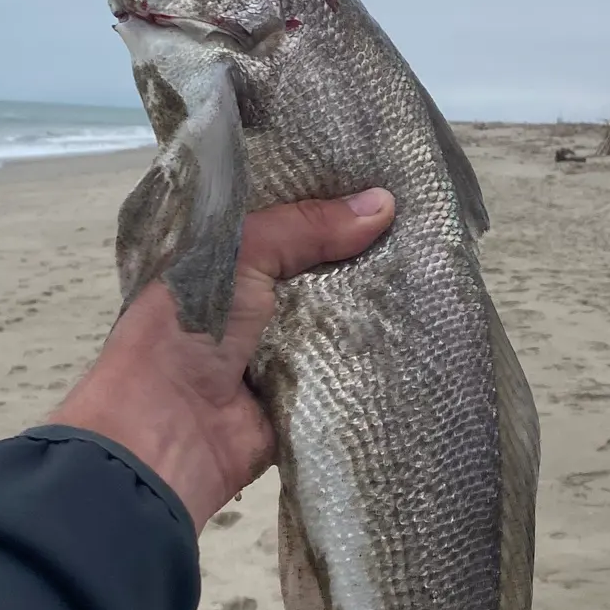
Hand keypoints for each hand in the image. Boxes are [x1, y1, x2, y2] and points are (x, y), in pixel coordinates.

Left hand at [49, 189, 394, 530]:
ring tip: (438, 262)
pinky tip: (426, 322)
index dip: (327, 201)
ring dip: (382, 301)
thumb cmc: (188, 329)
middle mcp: (258, 305)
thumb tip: (385, 204)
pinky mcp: (312, 395)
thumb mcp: (237, 254)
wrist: (171, 433)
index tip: (384, 177)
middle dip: (366, 249)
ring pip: (345, 317)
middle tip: (426, 218)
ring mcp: (287, 351)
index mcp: (226, 263)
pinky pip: (355, 368)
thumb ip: (304, 227)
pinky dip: (383, 353)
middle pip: (323, 269)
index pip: (285, 222)